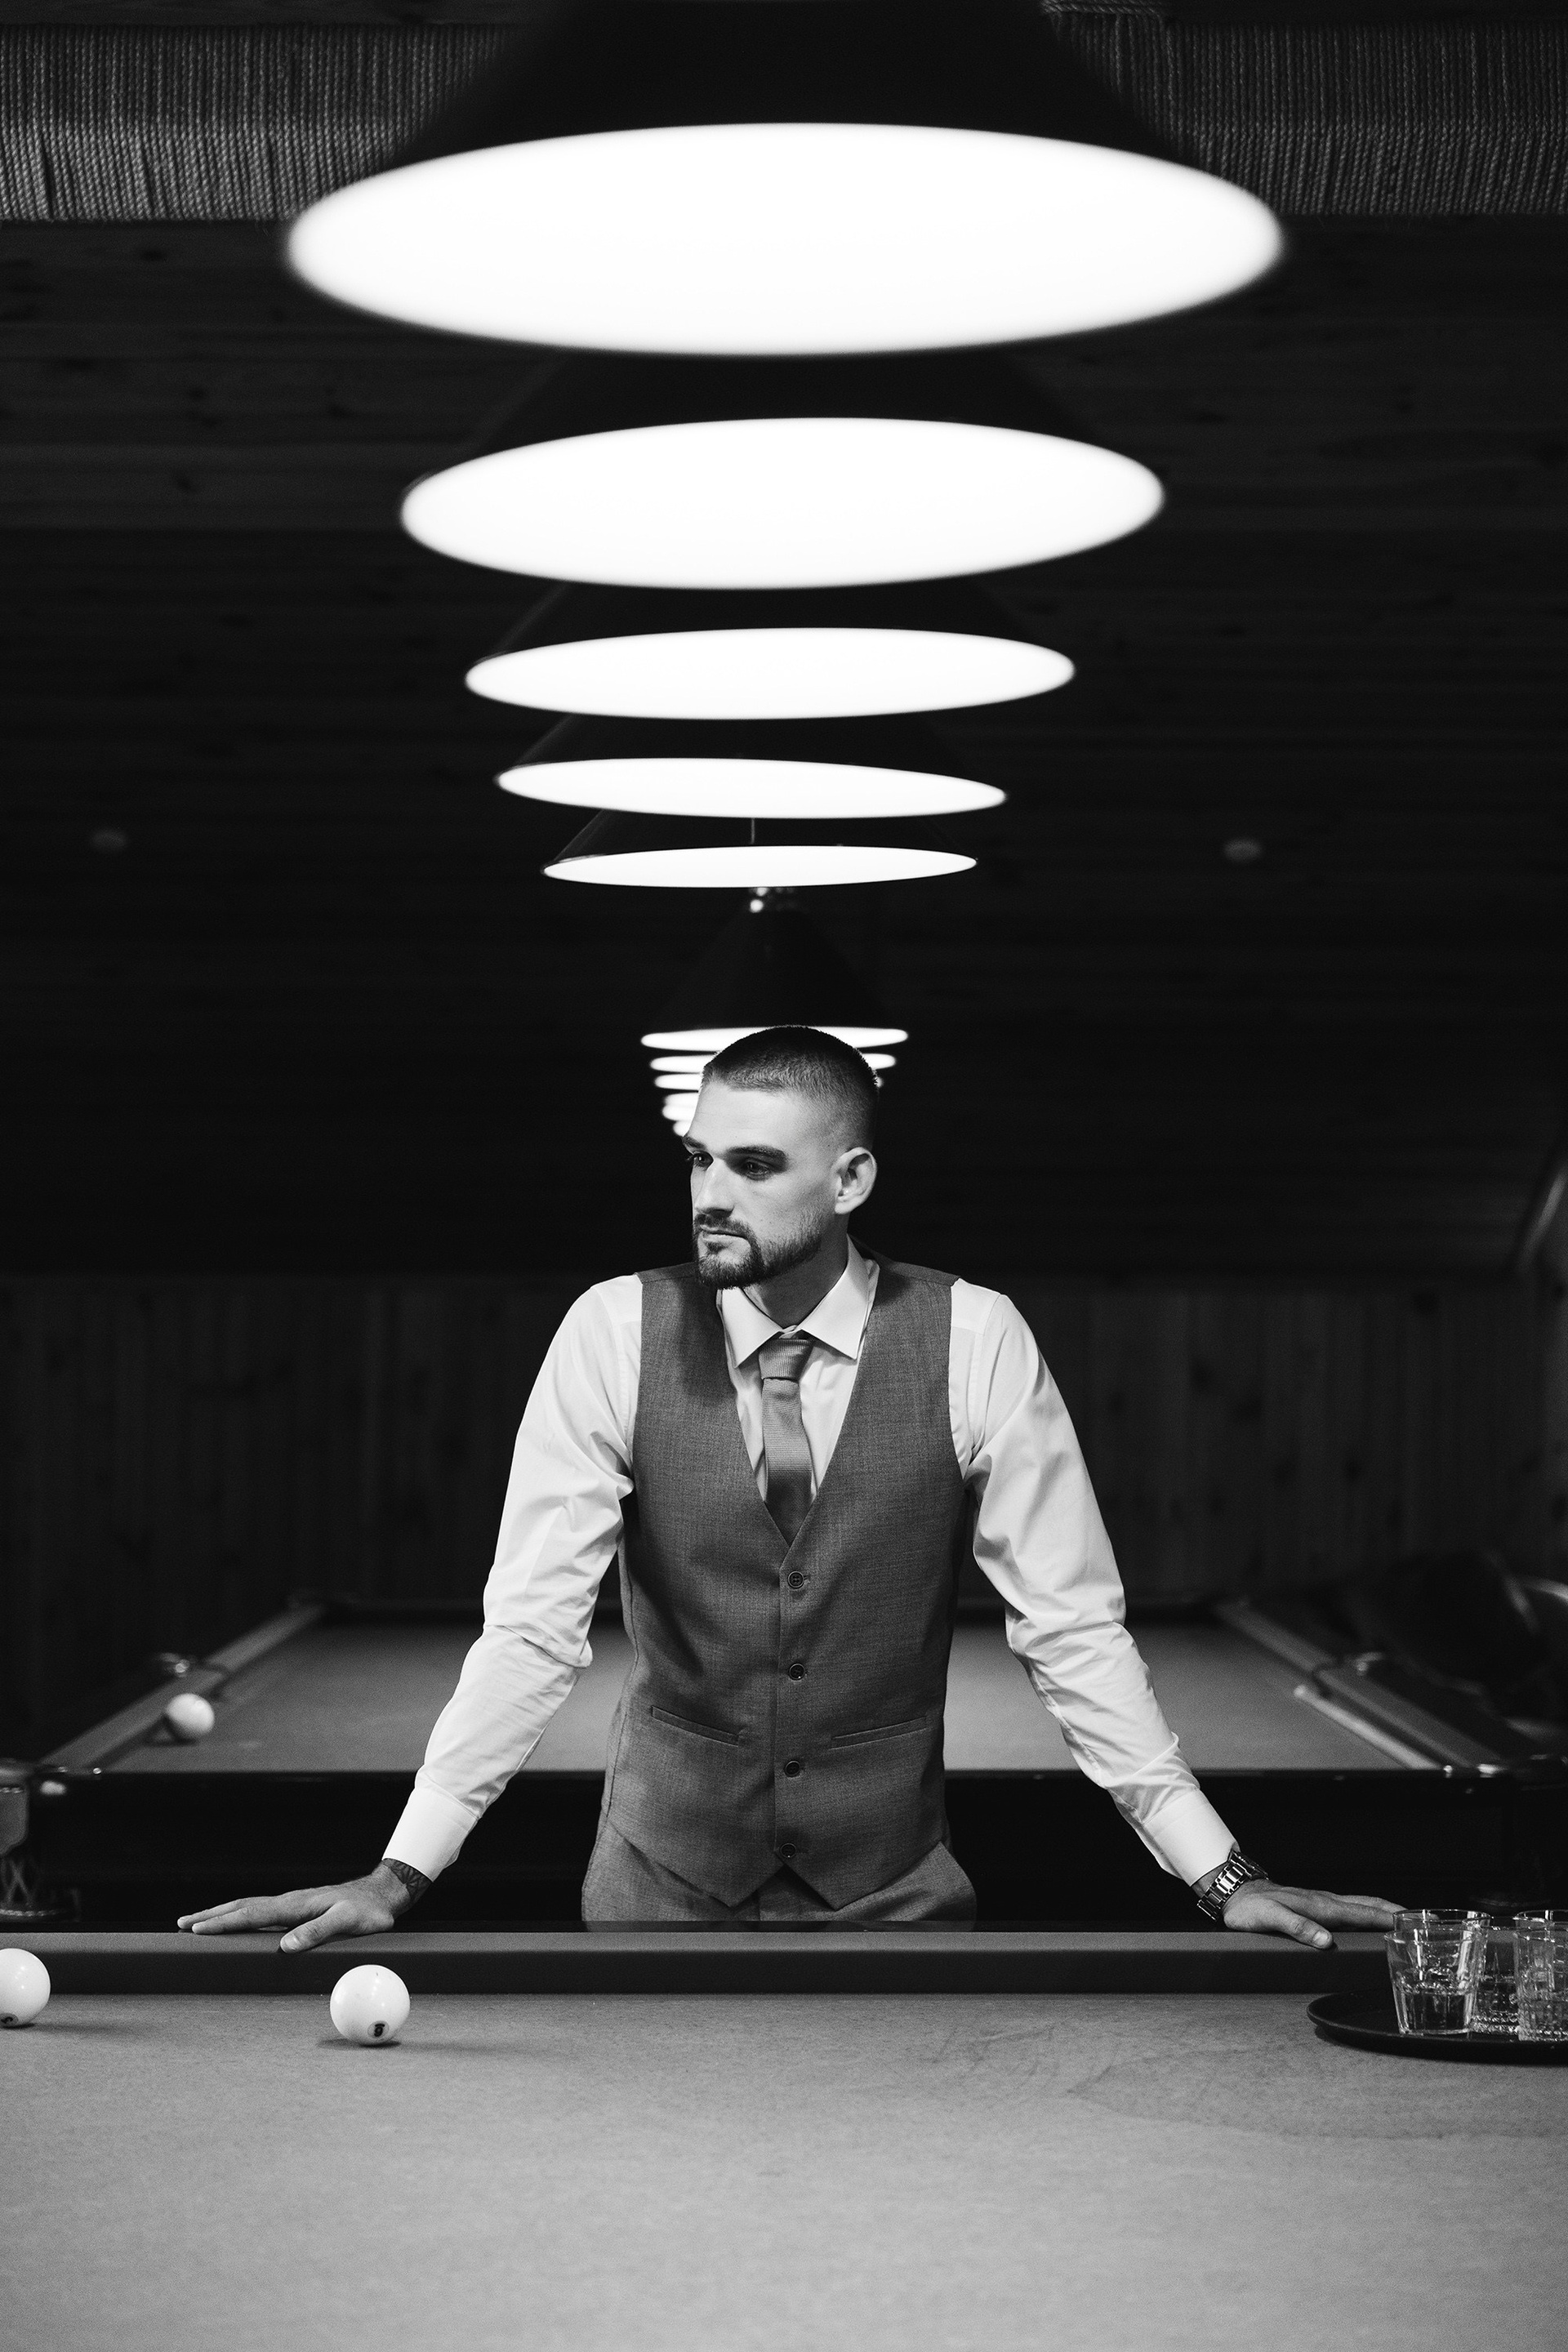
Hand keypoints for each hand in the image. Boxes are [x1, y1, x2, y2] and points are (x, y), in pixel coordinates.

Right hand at [176, 1861, 421, 1953]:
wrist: (382, 1894)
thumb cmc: (367, 1912)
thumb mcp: (347, 1924)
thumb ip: (317, 1934)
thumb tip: (285, 1947)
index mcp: (296, 1906)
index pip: (251, 1915)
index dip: (223, 1923)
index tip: (196, 1930)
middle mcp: (288, 1903)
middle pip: (241, 1907)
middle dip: (210, 1916)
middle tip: (180, 1926)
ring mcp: (291, 1905)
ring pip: (248, 1907)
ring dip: (220, 1914)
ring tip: (195, 1923)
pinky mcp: (296, 1910)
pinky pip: (260, 1913)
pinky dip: (238, 1916)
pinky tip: (233, 1923)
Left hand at [1219, 1879, 1403, 1949]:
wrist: (1236, 1893)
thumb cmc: (1251, 1909)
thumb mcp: (1270, 1919)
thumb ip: (1297, 1929)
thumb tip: (1325, 1942)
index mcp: (1321, 1907)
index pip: (1363, 1913)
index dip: (1389, 1918)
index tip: (1414, 1923)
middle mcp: (1326, 1902)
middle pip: (1369, 1905)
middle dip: (1397, 1911)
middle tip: (1425, 1920)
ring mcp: (1322, 1902)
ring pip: (1361, 1905)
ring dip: (1385, 1911)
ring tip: (1407, 1920)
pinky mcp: (1316, 1906)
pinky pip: (1349, 1910)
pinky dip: (1367, 1913)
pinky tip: (1370, 1922)